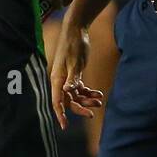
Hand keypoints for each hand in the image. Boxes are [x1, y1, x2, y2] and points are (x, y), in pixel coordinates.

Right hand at [49, 11, 104, 128]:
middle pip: (68, 100)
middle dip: (80, 107)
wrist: (77, 30)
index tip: (64, 126)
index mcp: (57, 79)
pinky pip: (80, 88)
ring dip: (87, 99)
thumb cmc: (74, 44)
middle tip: (93, 113)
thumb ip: (72, 78)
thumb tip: (66, 92)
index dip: (60, 114)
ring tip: (99, 100)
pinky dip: (88, 91)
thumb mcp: (75, 62)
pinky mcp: (74, 73)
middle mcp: (60, 80)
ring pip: (76, 95)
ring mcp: (67, 77)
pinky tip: (97, 93)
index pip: (57, 101)